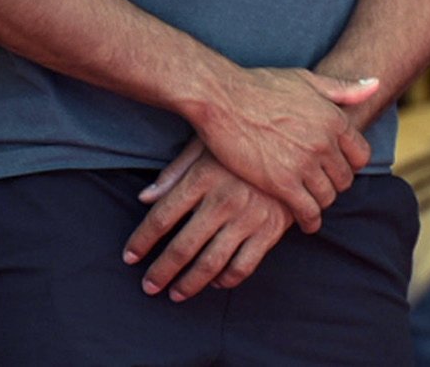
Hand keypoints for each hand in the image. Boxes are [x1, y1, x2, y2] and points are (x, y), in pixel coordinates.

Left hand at [122, 138, 290, 300]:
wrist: (299, 135)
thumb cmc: (245, 137)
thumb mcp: (208, 143)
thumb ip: (175, 171)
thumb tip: (144, 198)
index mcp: (204, 176)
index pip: (161, 218)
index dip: (141, 241)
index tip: (130, 256)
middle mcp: (224, 200)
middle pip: (181, 248)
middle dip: (160, 272)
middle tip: (149, 285)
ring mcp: (249, 216)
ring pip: (210, 264)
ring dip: (188, 284)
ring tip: (175, 293)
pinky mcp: (272, 228)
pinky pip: (244, 265)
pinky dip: (227, 280)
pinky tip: (216, 281)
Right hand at [194, 67, 377, 232]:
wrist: (224, 99)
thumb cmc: (262, 86)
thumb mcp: (307, 80)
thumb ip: (343, 88)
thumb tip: (375, 85)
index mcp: (334, 118)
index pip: (360, 154)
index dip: (350, 163)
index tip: (338, 168)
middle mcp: (325, 142)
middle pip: (345, 178)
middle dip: (335, 184)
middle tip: (322, 187)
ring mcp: (304, 163)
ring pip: (327, 196)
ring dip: (321, 202)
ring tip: (311, 203)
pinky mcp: (282, 183)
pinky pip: (307, 211)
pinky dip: (309, 219)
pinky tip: (303, 221)